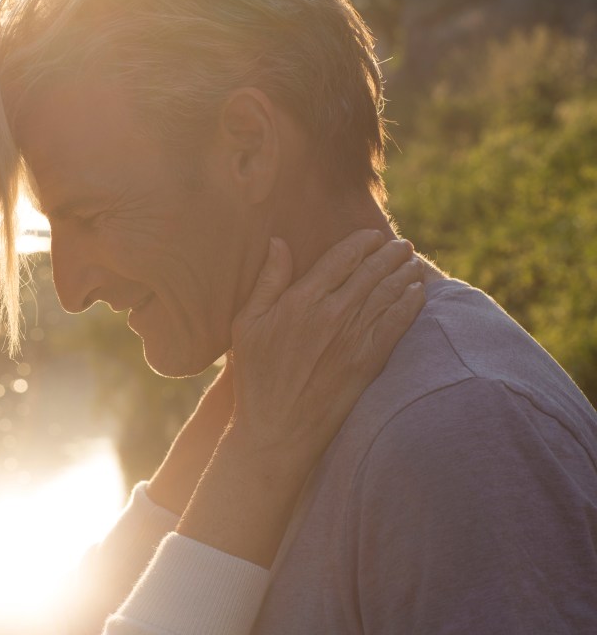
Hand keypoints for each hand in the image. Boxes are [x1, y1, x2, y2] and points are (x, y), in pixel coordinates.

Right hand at [178, 230, 424, 565]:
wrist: (277, 430)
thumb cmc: (256, 377)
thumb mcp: (247, 324)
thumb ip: (268, 282)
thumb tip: (278, 242)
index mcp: (301, 300)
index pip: (341, 258)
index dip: (361, 242)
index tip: (372, 235)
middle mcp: (332, 313)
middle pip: (371, 271)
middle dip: (389, 254)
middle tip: (401, 245)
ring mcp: (354, 337)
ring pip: (389, 293)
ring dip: (404, 274)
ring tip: (412, 262)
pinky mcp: (369, 361)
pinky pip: (398, 323)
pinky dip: (411, 304)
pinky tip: (418, 294)